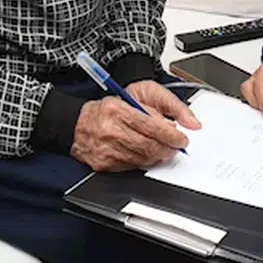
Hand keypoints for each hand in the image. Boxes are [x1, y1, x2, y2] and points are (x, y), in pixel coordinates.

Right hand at [70, 81, 199, 171]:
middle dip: (167, 148)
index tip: (182, 139)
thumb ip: (161, 107)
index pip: (151, 126)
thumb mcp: (135, 95)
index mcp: (118, 110)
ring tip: (163, 149)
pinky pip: (131, 167)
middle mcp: (110, 130)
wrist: (77, 124)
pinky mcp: (103, 164)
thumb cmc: (107, 109)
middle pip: (148, 145)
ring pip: (142, 159)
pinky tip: (146, 154)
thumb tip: (185, 124)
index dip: (171, 135)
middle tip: (176, 147)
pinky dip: (143, 162)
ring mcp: (106, 150)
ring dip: (158, 156)